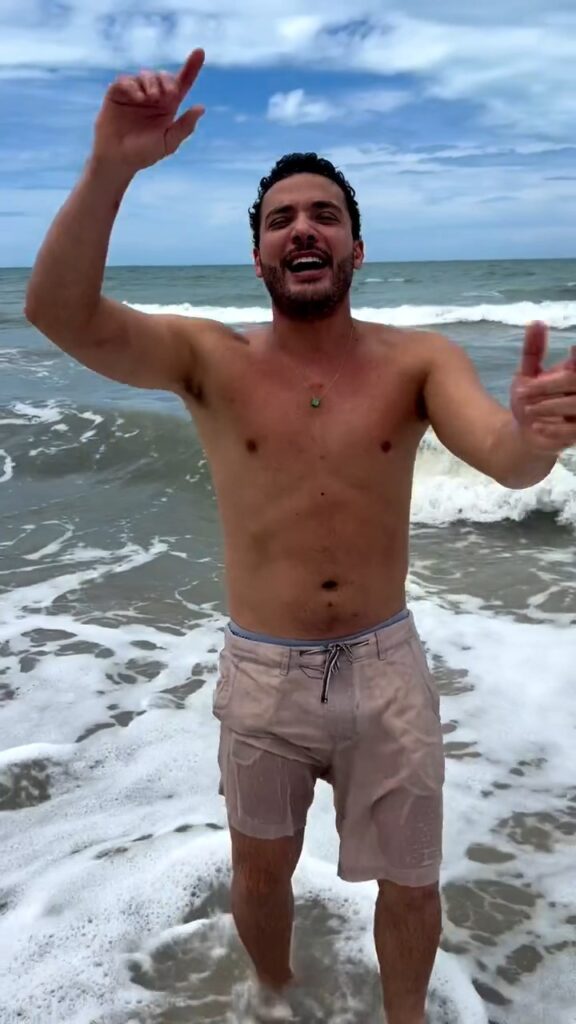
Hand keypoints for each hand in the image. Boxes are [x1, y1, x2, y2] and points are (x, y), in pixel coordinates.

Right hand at [92, 49, 205, 173]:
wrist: (117, 160)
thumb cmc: (144, 154)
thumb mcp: (168, 143)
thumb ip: (184, 126)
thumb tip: (201, 107)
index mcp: (168, 106)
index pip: (182, 83)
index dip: (192, 67)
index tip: (200, 52)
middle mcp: (153, 96)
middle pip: (163, 76)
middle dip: (167, 81)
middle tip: (168, 95)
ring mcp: (135, 93)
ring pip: (145, 75)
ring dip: (151, 83)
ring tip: (150, 98)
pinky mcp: (117, 93)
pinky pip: (125, 80)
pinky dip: (132, 86)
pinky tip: (137, 97)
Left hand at [510, 321, 575, 452]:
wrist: (526, 431)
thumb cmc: (531, 400)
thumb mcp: (527, 373)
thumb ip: (533, 349)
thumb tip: (537, 322)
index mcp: (574, 372)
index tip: (571, 350)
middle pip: (573, 380)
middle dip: (548, 386)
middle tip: (523, 392)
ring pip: (575, 405)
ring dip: (549, 407)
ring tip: (528, 410)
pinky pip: (573, 430)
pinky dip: (554, 428)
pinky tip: (536, 426)